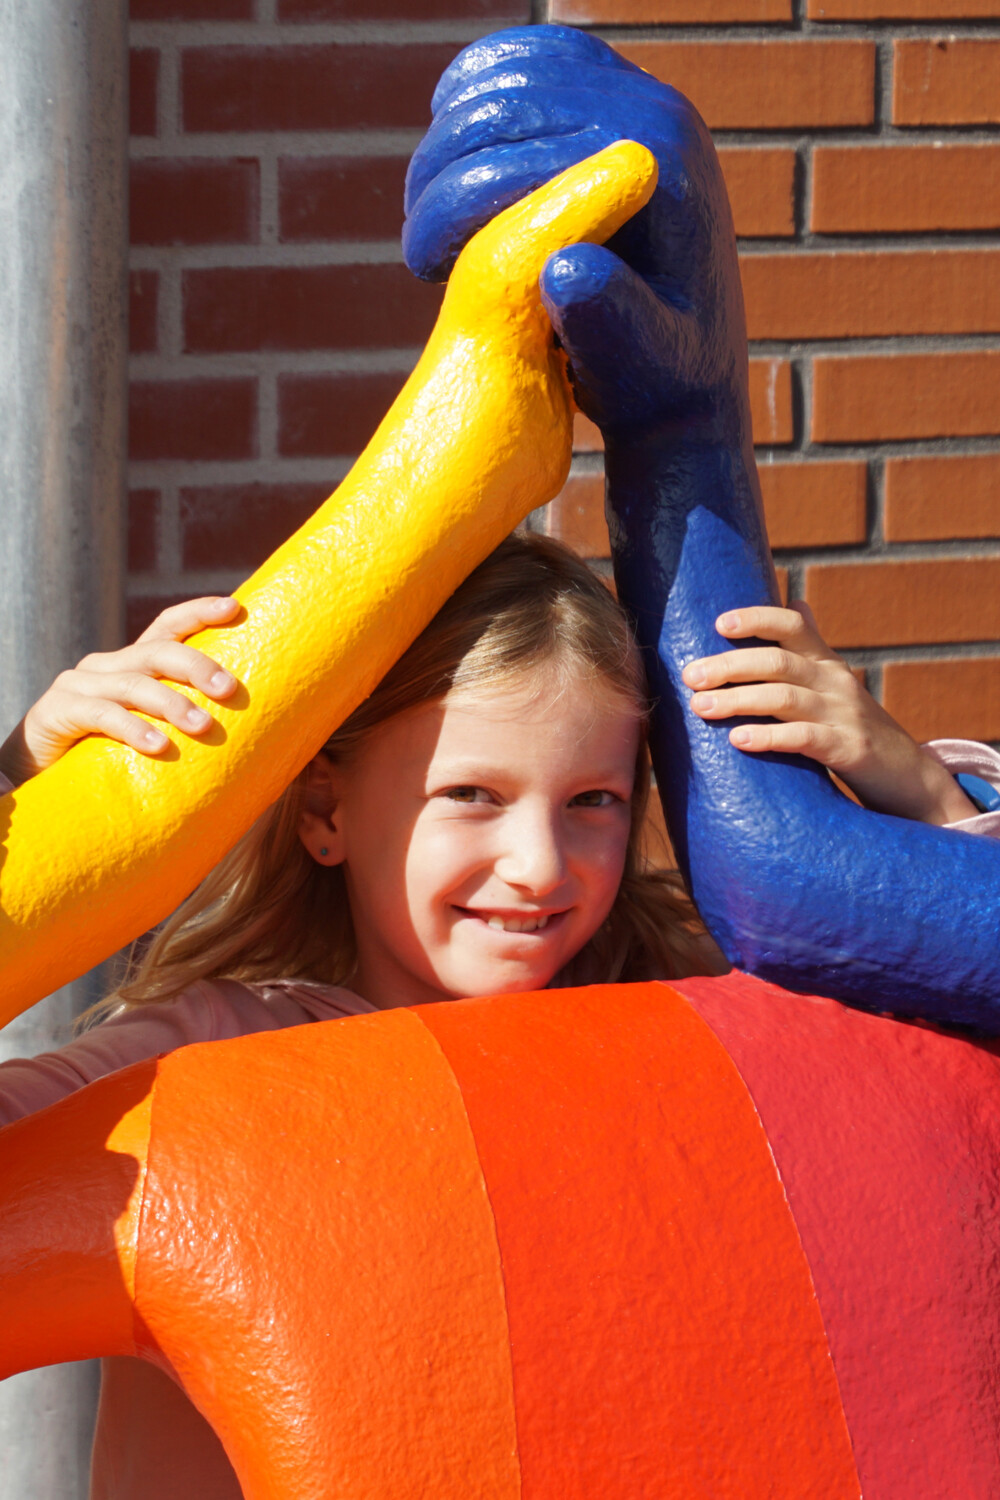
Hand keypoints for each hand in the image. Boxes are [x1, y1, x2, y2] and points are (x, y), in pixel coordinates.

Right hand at [0, 597, 239, 787]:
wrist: (35, 778)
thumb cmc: (104, 758)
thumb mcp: (147, 732)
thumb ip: (180, 724)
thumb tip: (250, 736)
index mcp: (130, 665)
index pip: (167, 627)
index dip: (198, 612)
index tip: (235, 608)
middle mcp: (105, 666)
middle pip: (157, 652)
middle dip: (196, 665)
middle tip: (229, 689)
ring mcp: (79, 685)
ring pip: (133, 685)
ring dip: (171, 704)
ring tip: (203, 725)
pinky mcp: (58, 711)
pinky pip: (101, 715)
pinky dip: (133, 729)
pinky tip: (158, 746)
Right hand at [403, 24, 745, 443]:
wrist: (689, 366)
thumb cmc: (656, 381)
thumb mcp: (639, 367)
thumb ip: (609, 322)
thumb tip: (564, 267)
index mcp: (661, 169)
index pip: (528, 157)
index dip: (456, 207)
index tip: (422, 268)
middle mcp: (659, 112)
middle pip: (510, 102)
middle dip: (441, 173)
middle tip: (420, 252)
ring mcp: (639, 93)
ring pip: (508, 74)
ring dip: (448, 140)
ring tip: (431, 218)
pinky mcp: (616, 96)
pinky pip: (527, 63)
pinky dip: (473, 96)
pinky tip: (451, 159)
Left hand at [681, 603, 977, 825]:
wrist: (907, 776)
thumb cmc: (855, 728)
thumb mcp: (835, 683)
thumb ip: (812, 648)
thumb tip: (795, 601)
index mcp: (826, 662)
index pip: (791, 624)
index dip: (756, 618)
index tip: (718, 624)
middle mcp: (834, 681)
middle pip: (777, 661)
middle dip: (729, 666)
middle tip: (690, 677)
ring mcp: (843, 714)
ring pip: (784, 698)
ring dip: (737, 701)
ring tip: (700, 707)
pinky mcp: (849, 749)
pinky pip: (804, 738)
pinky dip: (769, 736)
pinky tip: (738, 740)